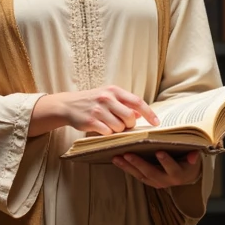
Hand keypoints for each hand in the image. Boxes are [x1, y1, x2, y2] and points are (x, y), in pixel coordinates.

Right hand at [29, 85, 159, 138]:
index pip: (137, 102)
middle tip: (124, 125)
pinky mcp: (91, 121)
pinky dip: (108, 134)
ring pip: (119, 127)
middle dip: (130, 125)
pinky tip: (102, 129)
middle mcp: (107, 98)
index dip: (149, 113)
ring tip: (109, 126)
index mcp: (114, 90)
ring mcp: (99, 110)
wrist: (68, 105)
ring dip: (118, 130)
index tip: (156, 123)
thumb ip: (124, 103)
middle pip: (130, 117)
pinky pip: (108, 132)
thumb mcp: (108, 96)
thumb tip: (141, 114)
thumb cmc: (92, 101)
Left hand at [112, 149, 201, 187]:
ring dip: (128, 167)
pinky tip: (117, 160)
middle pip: (152, 172)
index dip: (166, 161)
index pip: (173, 168)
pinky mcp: (149, 181)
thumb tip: (194, 155)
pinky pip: (136, 175)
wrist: (186, 175)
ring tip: (117, 157)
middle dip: (139, 163)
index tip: (160, 152)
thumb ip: (194, 156)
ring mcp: (156, 182)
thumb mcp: (194, 159)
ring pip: (141, 175)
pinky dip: (127, 168)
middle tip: (128, 154)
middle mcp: (166, 180)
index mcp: (179, 174)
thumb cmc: (189, 162)